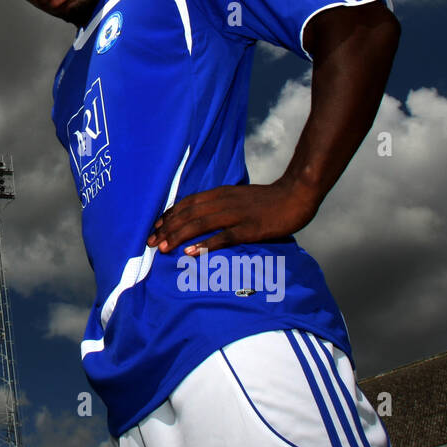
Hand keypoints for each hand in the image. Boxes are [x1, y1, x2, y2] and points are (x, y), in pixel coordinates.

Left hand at [148, 179, 318, 255]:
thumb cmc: (268, 200)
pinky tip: (191, 252)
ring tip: (163, 248)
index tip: (154, 229)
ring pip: (200, 224)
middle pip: (188, 214)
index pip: (187, 204)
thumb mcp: (238, 197)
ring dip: (179, 236)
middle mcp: (223, 202)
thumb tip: (202, 216)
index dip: (168, 216)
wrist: (296, 194)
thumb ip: (221, 204)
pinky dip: (205, 244)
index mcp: (219, 194)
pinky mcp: (250, 228)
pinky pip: (224, 236)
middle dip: (167, 229)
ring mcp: (236, 214)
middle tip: (151, 243)